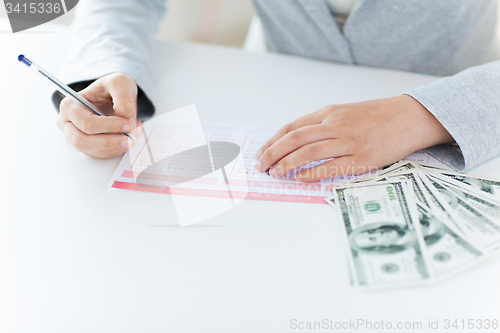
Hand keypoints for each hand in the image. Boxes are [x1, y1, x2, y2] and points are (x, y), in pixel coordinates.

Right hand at [56, 73, 141, 158]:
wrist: (114, 95)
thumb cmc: (111, 87)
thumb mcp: (119, 83)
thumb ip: (124, 99)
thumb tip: (127, 119)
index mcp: (69, 106)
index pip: (86, 123)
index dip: (109, 126)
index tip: (128, 124)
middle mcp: (68, 124)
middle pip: (82, 141)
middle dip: (110, 141)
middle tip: (131, 137)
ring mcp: (76, 137)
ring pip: (94, 151)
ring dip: (117, 146)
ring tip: (135, 134)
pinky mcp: (89, 147)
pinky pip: (104, 154)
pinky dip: (119, 149)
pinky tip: (130, 137)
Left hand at [255, 95, 453, 181]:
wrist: (410, 116)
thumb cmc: (376, 116)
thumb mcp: (344, 112)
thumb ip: (321, 124)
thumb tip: (294, 141)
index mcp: (328, 113)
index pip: (291, 127)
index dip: (272, 141)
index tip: (261, 153)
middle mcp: (335, 125)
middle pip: (294, 139)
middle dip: (272, 154)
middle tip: (261, 166)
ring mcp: (349, 141)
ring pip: (309, 152)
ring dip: (287, 164)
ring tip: (275, 173)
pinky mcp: (362, 158)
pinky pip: (331, 167)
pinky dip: (312, 173)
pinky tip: (300, 178)